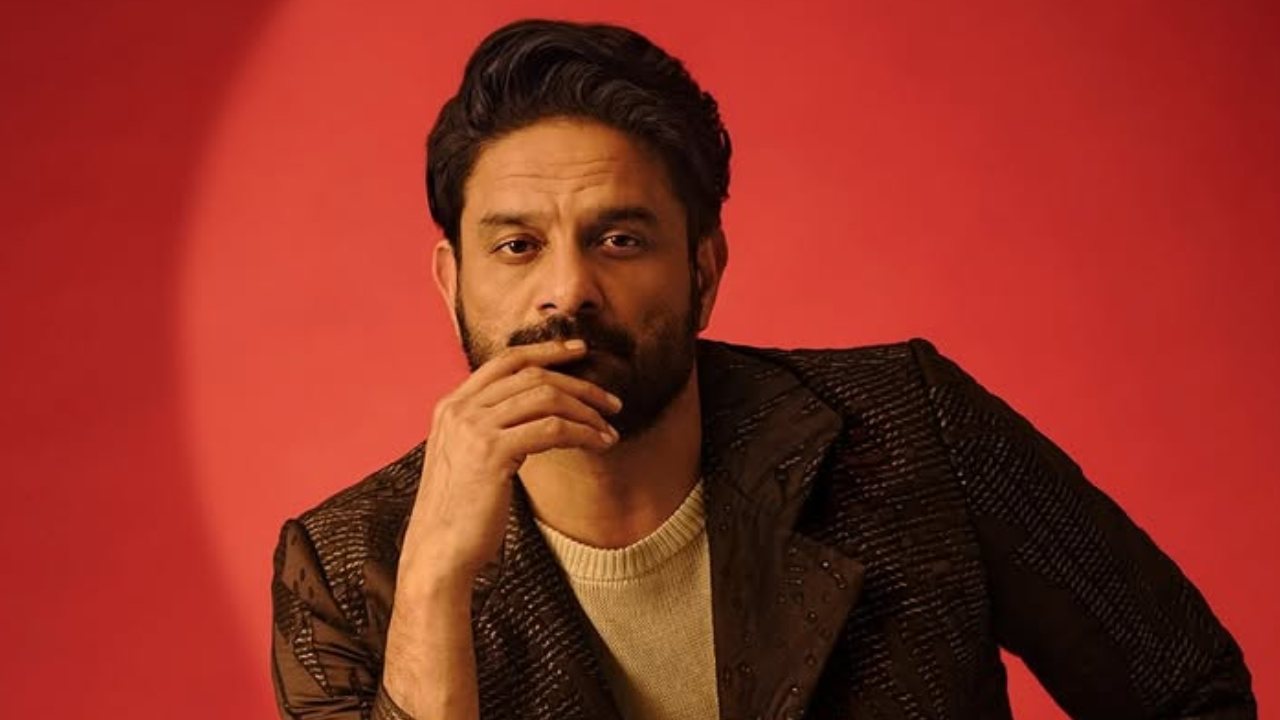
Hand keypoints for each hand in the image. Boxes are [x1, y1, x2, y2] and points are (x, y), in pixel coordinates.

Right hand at [396, 339, 622, 590]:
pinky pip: (552, 428)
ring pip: (546, 397)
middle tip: (611, 402)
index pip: (505, 361)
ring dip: (587, 411)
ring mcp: (474, 428)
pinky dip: (583, 432)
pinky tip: (600, 444)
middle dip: (579, 384)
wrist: (438, 551)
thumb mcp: (467, 458)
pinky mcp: (492, 452)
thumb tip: (535, 415)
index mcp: (452, 406)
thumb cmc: (460, 513)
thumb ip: (489, 429)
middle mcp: (460, 409)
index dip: (545, 350)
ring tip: (609, 429)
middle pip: (533, 376)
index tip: (579, 350)